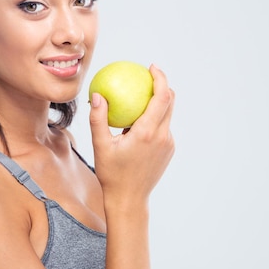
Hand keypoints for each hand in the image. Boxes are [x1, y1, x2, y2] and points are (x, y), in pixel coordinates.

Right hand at [89, 64, 174, 209]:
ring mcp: (168, 144)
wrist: (129, 200)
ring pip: (168, 115)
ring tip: (140, 96)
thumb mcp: (101, 146)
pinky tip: (138, 120)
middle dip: (162, 85)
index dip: (161, 79)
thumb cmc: (112, 173)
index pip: (162, 98)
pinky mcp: (168, 151)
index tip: (152, 67)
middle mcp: (163, 137)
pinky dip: (154, 118)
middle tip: (147, 76)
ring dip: (158, 102)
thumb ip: (98, 119)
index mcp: (148, 133)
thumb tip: (98, 95)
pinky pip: (163, 127)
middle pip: (170, 102)